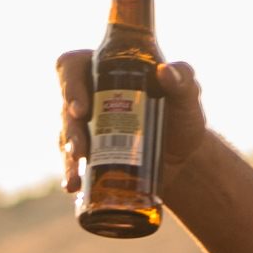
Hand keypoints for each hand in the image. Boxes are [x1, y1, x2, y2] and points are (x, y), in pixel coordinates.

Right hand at [55, 50, 215, 202]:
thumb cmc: (183, 118)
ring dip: (68, 155)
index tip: (82, 109)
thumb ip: (183, 78)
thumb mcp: (187, 97)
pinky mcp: (89, 153)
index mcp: (106, 71)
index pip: (72, 67)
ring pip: (66, 136)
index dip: (69, 85)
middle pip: (66, 107)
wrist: (184, 159)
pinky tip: (74, 186)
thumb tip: (164, 71)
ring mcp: (87, 127)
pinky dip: (73, 174)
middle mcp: (90, 97)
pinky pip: (72, 161)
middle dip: (70, 130)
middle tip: (81, 149)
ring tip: (78, 175)